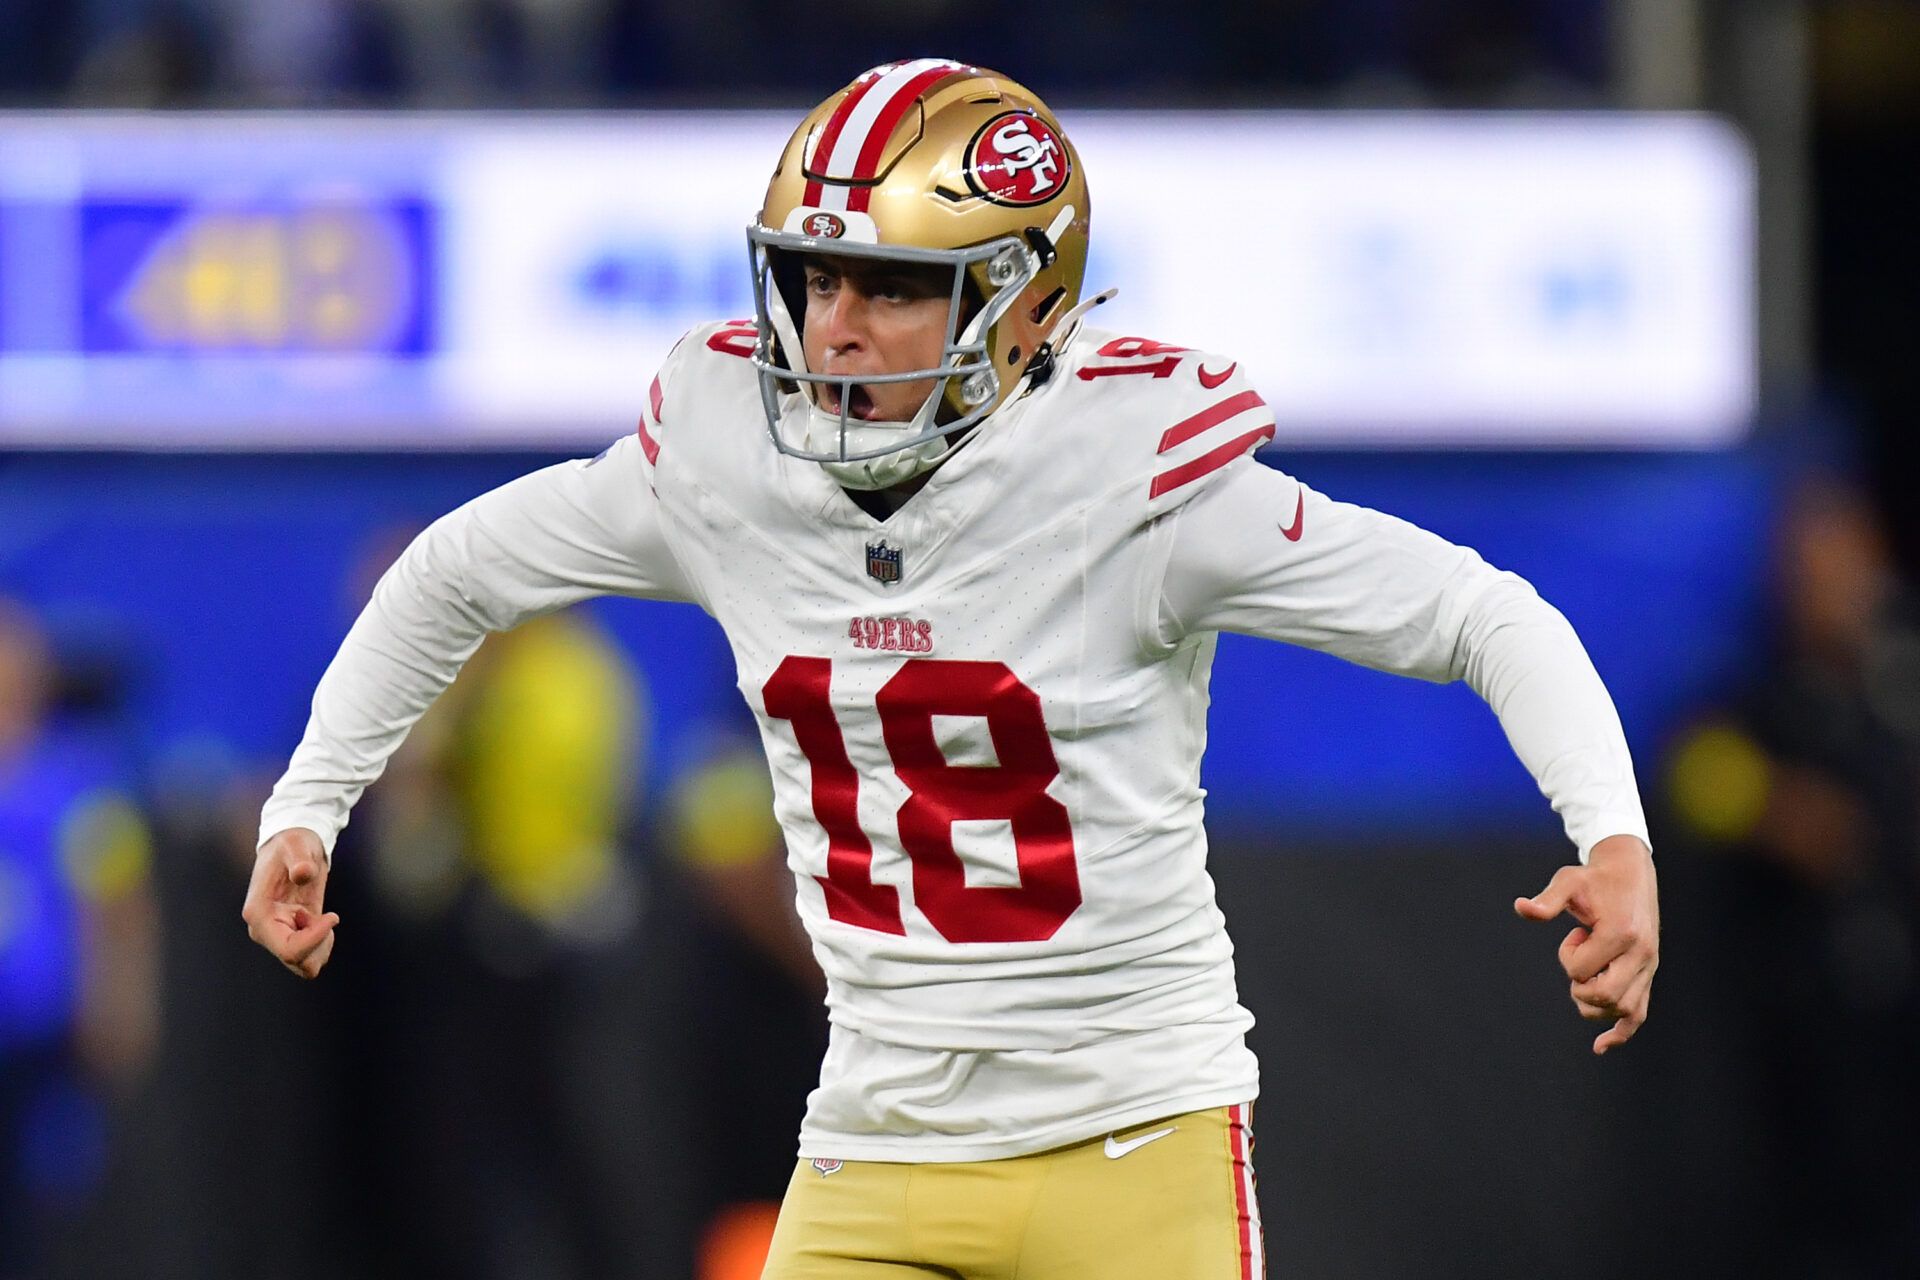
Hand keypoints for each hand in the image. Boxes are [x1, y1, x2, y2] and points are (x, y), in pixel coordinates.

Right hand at [242, 828, 338, 978]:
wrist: (292, 846)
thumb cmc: (292, 844)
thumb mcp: (297, 845)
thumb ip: (300, 859)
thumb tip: (303, 873)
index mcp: (259, 913)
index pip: (288, 950)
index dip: (316, 940)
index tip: (333, 916)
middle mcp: (263, 930)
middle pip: (297, 961)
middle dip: (320, 943)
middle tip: (328, 916)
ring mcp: (275, 934)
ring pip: (304, 966)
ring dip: (322, 946)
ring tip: (323, 918)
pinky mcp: (290, 934)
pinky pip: (309, 957)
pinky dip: (322, 944)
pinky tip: (322, 920)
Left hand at [1513, 834, 1658, 1054]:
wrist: (1631, 873)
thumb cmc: (1595, 878)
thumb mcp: (1569, 881)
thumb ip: (1548, 900)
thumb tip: (1522, 908)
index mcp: (1621, 933)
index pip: (1584, 970)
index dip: (1568, 956)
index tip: (1573, 935)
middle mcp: (1641, 955)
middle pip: (1605, 996)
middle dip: (1581, 987)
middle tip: (1577, 963)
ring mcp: (1648, 968)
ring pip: (1623, 1010)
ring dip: (1594, 1004)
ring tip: (1586, 977)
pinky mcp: (1648, 974)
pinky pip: (1639, 1014)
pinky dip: (1621, 1033)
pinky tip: (1599, 1047)